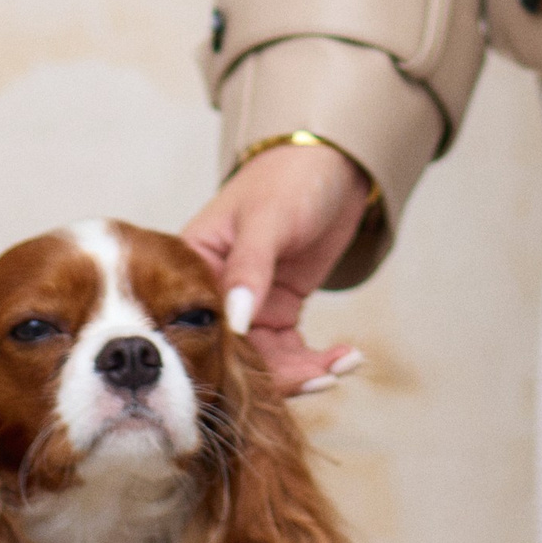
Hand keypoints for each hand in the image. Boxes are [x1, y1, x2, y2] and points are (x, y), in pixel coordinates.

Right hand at [182, 144, 375, 401]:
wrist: (331, 162)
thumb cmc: (289, 177)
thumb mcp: (268, 218)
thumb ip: (251, 267)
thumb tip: (235, 322)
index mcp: (194, 265)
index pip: (200, 326)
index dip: (229, 361)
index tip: (267, 380)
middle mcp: (215, 292)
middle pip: (233, 354)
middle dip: (276, 374)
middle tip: (319, 379)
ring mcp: (250, 303)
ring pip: (265, 359)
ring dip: (304, 370)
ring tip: (341, 366)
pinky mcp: (279, 308)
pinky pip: (291, 349)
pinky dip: (317, 359)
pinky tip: (347, 357)